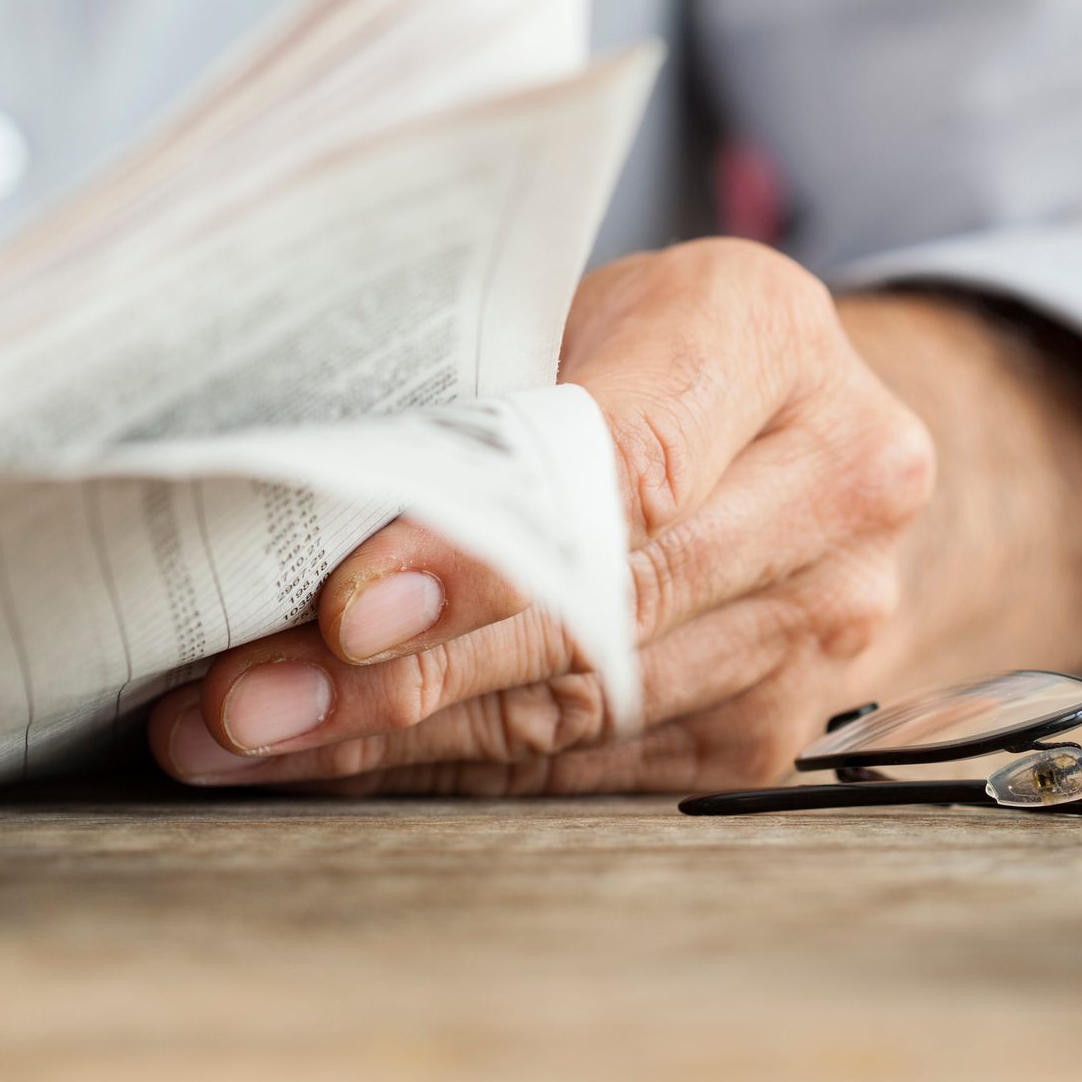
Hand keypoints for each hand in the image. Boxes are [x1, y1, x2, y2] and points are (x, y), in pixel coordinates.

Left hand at [147, 238, 941, 794]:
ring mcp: (821, 625)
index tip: (348, 609)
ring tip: (255, 735)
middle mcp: (834, 486)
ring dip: (404, 734)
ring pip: (588, 709)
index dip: (482, 551)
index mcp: (770, 336)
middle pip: (607, 609)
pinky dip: (451, 770)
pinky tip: (342, 758)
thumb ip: (475, 398)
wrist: (798, 432)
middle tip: (247, 701)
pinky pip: (590, 771)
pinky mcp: (772, 730)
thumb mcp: (571, 310)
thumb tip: (289, 511)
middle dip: (408, 670)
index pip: (625, 467)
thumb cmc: (642, 348)